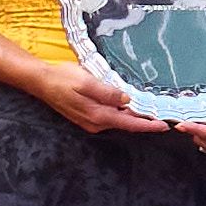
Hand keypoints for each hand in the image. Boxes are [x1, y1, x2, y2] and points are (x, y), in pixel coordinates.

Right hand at [27, 61, 167, 134]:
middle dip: (144, 120)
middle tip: (162, 115)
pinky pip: (109, 116)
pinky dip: (121, 112)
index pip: (129, 123)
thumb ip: (107, 92)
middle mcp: (96, 123)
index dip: (148, 125)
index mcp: (98, 115)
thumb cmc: (61, 79)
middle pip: (126, 123)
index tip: (164, 126)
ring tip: (151, 109)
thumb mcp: (85, 81)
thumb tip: (126, 99)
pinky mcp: (87, 117)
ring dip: (133, 115)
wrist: (40, 82)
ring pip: (118, 119)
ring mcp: (91, 122)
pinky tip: (128, 104)